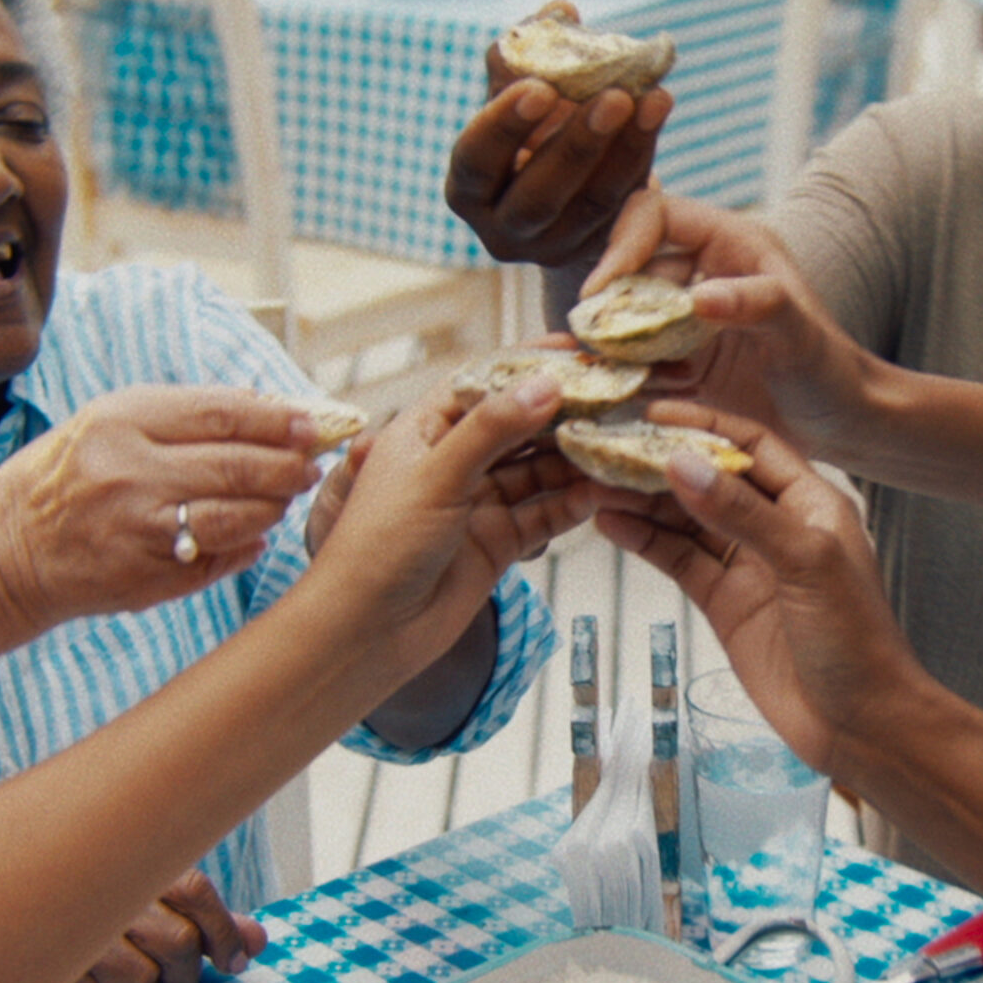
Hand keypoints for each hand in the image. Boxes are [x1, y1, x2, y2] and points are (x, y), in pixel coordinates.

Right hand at [0, 386, 320, 629]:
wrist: (9, 550)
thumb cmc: (68, 476)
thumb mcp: (110, 422)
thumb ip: (182, 414)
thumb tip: (268, 407)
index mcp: (122, 421)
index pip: (223, 413)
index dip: (278, 419)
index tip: (311, 422)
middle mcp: (132, 472)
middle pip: (240, 465)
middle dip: (288, 466)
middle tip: (311, 465)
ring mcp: (141, 529)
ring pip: (239, 517)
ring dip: (274, 508)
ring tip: (284, 498)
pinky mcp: (147, 577)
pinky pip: (218, 559)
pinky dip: (246, 546)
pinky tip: (254, 534)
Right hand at [48, 870, 266, 982]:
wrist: (6, 901)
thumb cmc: (96, 902)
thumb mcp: (153, 899)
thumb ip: (209, 920)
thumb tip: (257, 941)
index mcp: (133, 862)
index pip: (196, 891)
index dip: (223, 931)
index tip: (233, 960)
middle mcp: (104, 892)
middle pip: (178, 944)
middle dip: (184, 969)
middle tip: (172, 971)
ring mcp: (73, 932)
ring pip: (142, 980)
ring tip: (121, 969)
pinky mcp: (47, 971)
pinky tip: (91, 979)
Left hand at [308, 376, 599, 668]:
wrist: (366, 632)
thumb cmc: (378, 546)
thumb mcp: (435, 474)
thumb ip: (492, 429)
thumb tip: (544, 385)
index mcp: (423, 431)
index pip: (484, 383)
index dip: (529, 365)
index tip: (577, 351)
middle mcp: (452, 462)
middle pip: (518, 426)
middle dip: (564, 413)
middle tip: (615, 398)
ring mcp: (476, 504)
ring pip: (537, 472)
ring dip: (574, 460)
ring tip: (617, 444)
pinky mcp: (495, 543)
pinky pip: (542, 515)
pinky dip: (571, 503)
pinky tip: (601, 491)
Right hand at [444, 15, 671, 268]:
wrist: (563, 182)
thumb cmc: (529, 129)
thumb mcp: (515, 97)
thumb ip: (526, 54)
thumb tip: (559, 11)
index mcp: (468, 188)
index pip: (476, 162)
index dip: (504, 126)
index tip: (541, 87)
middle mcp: (504, 229)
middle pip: (538, 196)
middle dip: (578, 145)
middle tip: (615, 96)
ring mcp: (555, 247)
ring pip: (592, 203)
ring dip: (625, 147)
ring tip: (652, 97)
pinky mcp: (601, 248)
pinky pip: (626, 201)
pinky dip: (644, 152)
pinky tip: (658, 107)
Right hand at [583, 190, 879, 463]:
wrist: (842, 427)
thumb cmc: (830, 372)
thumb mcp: (800, 335)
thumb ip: (758, 304)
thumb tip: (700, 298)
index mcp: (730, 243)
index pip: (653, 216)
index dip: (621, 246)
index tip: (600, 294)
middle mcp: (702, 274)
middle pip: (628, 270)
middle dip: (605, 306)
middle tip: (588, 346)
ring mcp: (686, 321)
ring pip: (623, 318)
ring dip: (604, 346)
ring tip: (590, 375)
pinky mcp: (678, 364)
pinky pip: (631, 361)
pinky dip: (616, 378)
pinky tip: (611, 398)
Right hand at [590, 401, 917, 774]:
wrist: (860, 724)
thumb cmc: (855, 640)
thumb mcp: (803, 562)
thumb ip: (741, 512)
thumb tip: (683, 464)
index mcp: (810, 502)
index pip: (751, 445)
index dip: (704, 425)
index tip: (654, 415)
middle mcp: (776, 526)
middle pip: (710, 479)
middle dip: (662, 463)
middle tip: (609, 447)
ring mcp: (747, 566)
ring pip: (686, 520)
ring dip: (644, 501)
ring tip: (595, 482)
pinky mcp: (723, 604)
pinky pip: (677, 561)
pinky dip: (644, 541)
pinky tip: (611, 524)